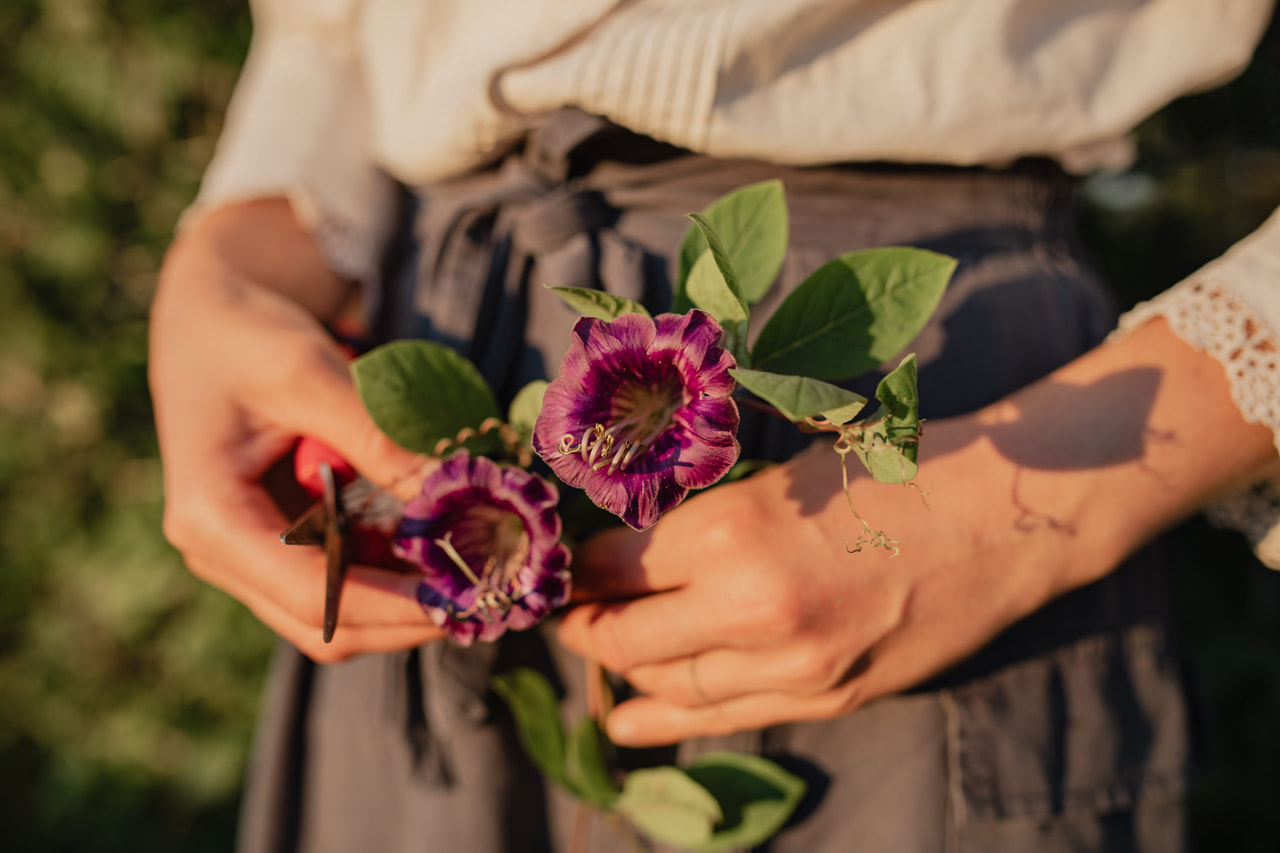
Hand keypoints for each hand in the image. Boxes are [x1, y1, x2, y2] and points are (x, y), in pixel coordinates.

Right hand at [150, 200, 443, 661]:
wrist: (208, 324)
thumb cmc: (247, 339)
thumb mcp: (309, 374)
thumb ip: (376, 436)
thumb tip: (450, 493)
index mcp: (212, 519)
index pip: (313, 594)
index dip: (394, 605)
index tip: (465, 596)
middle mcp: (222, 554)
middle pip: (327, 623)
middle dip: (407, 617)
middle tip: (487, 595)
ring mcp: (248, 556)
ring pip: (337, 614)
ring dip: (404, 605)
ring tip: (476, 578)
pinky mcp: (277, 545)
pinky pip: (341, 580)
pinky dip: (391, 577)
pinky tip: (442, 553)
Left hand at [557, 420, 1059, 745]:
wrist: (1004, 515)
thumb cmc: (889, 468)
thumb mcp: (776, 475)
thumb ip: (700, 519)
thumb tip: (620, 545)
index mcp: (729, 533)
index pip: (610, 567)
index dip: (574, 569)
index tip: (562, 564)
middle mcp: (749, 610)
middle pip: (623, 636)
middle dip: (583, 625)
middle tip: (568, 611)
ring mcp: (791, 667)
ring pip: (666, 684)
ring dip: (622, 668)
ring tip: (601, 650)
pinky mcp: (826, 698)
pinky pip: (721, 719)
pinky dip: (662, 718)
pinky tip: (625, 720)